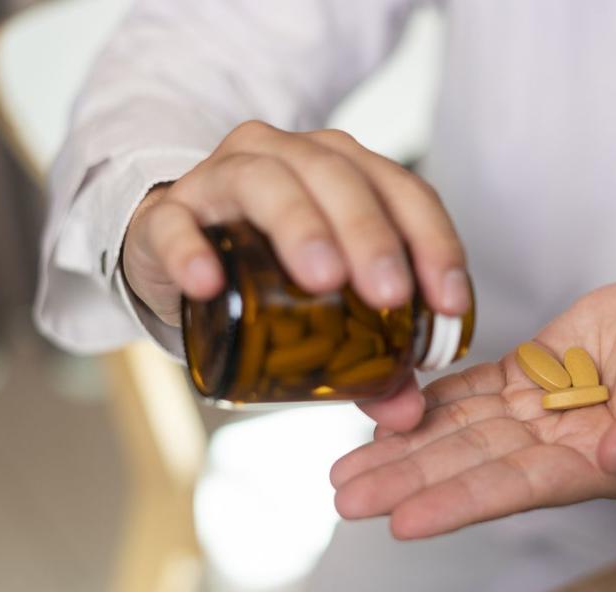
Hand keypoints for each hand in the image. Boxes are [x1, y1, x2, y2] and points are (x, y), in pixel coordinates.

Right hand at [121, 121, 470, 325]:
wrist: (177, 246)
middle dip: (370, 235)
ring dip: (300, 228)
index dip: (433, 242)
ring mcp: (222, 177)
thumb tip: (407, 410)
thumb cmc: (268, 264)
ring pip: (265, 183)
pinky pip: (176, 224)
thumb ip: (369, 354)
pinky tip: (207, 283)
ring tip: (322, 280)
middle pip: (338, 179)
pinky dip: (192, 250)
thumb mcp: (326, 300)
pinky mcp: (166, 212)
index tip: (449, 302)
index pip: (402, 191)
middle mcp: (288, 157)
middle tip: (389, 294)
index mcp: (343, 170)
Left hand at [331, 276, 615, 538]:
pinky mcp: (533, 371)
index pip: (521, 487)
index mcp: (605, 459)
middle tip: (345, 498)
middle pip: (474, 465)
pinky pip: (474, 390)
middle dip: (410, 482)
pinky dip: (431, 402)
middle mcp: (564, 444)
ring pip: (462, 432)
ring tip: (345, 471)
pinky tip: (389, 414)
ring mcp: (544, 408)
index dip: (461, 502)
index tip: (404, 519)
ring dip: (405, 449)